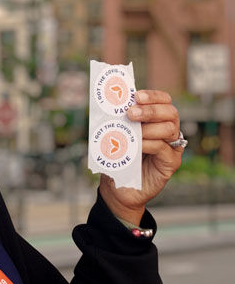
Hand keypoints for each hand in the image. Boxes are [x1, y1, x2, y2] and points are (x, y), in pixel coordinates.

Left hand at [99, 90, 183, 224]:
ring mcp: (172, 147)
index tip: (136, 96)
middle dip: (150, 110)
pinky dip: (148, 144)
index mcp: (157, 120)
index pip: (164, 101)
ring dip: (148, 127)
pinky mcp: (171, 163)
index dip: (153, 96)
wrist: (117, 186)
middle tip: (130, 113)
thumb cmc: (118, 157)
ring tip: (131, 131)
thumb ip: (120, 120)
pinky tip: (136, 146)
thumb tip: (112, 102)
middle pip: (170, 112)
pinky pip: (163, 148)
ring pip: (169, 129)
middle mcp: (169, 131)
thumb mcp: (117, 134)